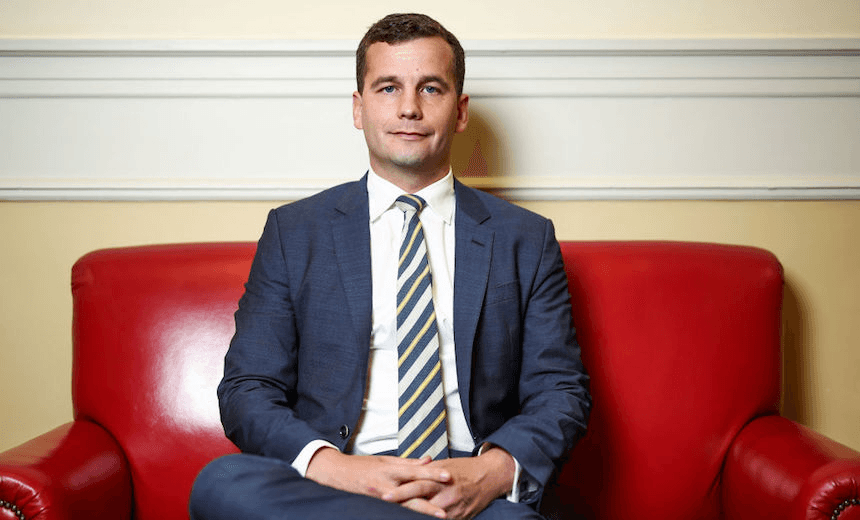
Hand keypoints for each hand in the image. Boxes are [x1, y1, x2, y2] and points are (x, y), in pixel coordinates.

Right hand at [305, 448, 451, 517]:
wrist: (337, 473)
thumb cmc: (363, 465)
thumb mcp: (387, 460)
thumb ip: (409, 462)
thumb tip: (429, 460)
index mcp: (391, 470)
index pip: (415, 471)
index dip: (432, 474)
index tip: (448, 476)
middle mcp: (387, 484)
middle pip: (412, 494)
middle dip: (428, 504)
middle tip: (445, 511)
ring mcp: (381, 497)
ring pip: (404, 507)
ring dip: (420, 514)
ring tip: (435, 519)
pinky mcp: (376, 506)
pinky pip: (395, 511)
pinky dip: (406, 515)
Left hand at [382, 447, 515, 519]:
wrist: (489, 476)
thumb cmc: (466, 469)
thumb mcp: (444, 464)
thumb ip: (425, 470)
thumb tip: (407, 472)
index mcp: (439, 479)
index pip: (416, 485)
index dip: (399, 491)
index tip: (384, 494)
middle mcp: (445, 494)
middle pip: (419, 502)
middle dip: (402, 505)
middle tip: (385, 503)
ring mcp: (452, 508)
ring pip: (429, 516)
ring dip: (414, 515)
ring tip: (398, 516)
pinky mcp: (459, 517)